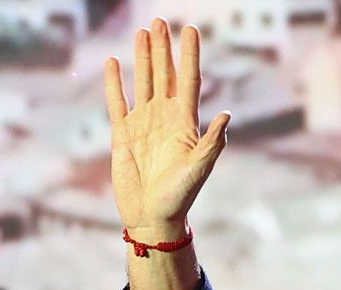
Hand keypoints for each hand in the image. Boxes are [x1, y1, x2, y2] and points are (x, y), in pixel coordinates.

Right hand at [105, 18, 230, 236]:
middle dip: (164, 48)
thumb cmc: (179, 198)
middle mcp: (165, 118)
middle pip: (165, 74)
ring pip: (143, 82)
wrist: (152, 218)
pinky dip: (115, 83)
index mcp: (186, 124)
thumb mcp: (198, 170)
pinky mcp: (122, 134)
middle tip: (161, 21)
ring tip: (142, 32)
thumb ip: (212, 143)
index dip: (190, 56)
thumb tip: (227, 115)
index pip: (189, 81)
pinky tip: (113, 62)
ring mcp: (143, 124)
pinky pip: (117, 102)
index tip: (191, 29)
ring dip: (143, 58)